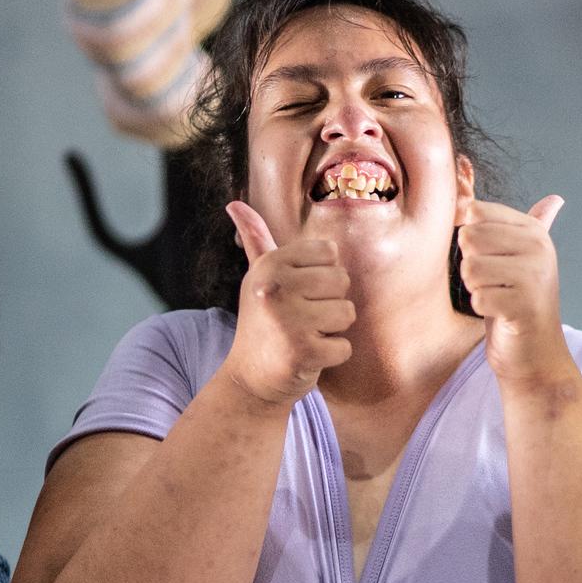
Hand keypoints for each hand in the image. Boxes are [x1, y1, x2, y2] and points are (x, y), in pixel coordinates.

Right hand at [223, 202, 354, 409]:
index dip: (323, 276)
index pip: (330, 252)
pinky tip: (307, 357)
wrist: (250, 379)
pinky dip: (332, 356)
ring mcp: (289, 320)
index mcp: (270, 265)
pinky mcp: (303, 352)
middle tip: (303, 319)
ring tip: (305, 336)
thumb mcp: (257, 278)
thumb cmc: (262, 322)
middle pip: (342, 280)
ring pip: (347, 313)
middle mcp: (276, 287)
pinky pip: (345, 346)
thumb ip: (255, 241)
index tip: (300, 293)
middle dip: (330, 304)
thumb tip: (234, 203)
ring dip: (332, 330)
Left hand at [457, 197, 572, 387]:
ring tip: (498, 298)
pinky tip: (502, 314)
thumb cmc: (518, 303)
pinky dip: (484, 310)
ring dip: (477, 289)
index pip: (476, 212)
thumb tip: (551, 198)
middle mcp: (539, 248)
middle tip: (495, 283)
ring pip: (471, 269)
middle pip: (469, 238)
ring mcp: (535, 275)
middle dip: (472, 266)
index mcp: (534, 231)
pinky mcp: (524, 304)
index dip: (470, 238)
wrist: (535, 353)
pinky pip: (478, 297)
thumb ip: (515, 226)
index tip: (491, 259)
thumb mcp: (518, 258)